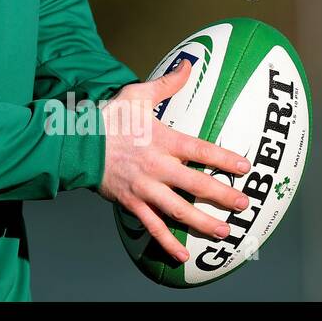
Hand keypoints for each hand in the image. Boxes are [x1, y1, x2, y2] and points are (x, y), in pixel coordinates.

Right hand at [97, 61, 252, 262]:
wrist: (76, 143)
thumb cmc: (108, 118)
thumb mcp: (137, 95)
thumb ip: (166, 84)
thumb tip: (189, 64)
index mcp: (162, 140)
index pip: (201, 151)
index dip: (226, 160)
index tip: (246, 168)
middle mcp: (157, 166)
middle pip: (196, 184)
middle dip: (223, 196)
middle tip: (243, 205)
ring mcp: (144, 188)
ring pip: (179, 210)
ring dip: (203, 223)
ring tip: (224, 232)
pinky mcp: (131, 203)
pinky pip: (152, 226)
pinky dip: (167, 242)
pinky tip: (183, 256)